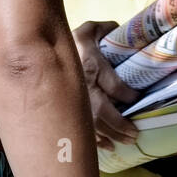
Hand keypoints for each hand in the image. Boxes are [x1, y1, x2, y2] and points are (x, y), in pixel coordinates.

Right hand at [72, 20, 140, 149]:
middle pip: (101, 111)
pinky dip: (95, 141)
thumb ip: (109, 31)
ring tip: (128, 141)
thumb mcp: (91, 30)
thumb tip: (126, 36)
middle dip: (119, 124)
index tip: (138, 99)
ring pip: (91, 124)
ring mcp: (72, 100)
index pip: (112, 84)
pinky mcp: (67, 109)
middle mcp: (81, 85)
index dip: (126, 95)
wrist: (38, 49)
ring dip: (110, 135)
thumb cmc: (71, 42)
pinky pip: (80, 128)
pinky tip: (109, 146)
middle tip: (135, 133)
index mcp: (89, 64)